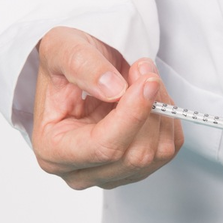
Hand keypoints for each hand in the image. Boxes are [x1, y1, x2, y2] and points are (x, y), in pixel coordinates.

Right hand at [32, 27, 182, 188]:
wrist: (80, 69)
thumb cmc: (65, 64)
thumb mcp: (62, 48)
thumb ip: (83, 67)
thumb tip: (114, 90)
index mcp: (53, 151)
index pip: (104, 147)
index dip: (132, 115)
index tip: (148, 83)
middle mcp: (81, 172)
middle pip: (135, 155)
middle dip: (149, 109)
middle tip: (145, 72)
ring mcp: (112, 174)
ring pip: (158, 152)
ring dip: (162, 110)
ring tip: (144, 79)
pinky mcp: (139, 168)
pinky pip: (170, 148)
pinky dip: (169, 119)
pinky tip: (151, 98)